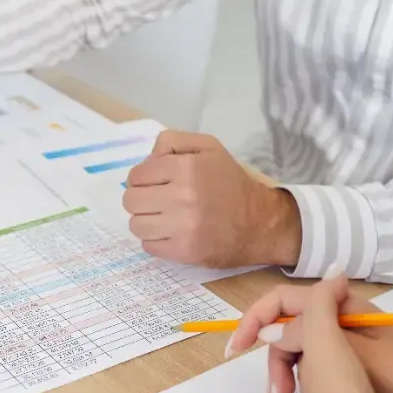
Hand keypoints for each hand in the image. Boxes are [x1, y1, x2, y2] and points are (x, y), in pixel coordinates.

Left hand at [123, 131, 302, 268]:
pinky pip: (148, 246)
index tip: (154, 184)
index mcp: (186, 168)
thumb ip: (173, 141)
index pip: (136, 175)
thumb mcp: (208, 147)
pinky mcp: (184, 251)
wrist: (261, 223)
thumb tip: (146, 159)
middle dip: (141, 200)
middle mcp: (183, 197)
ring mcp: (183, 227)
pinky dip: (156, 240)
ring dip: (146, 221)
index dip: (141, 179)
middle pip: (131, 201)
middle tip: (157, 202)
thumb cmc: (231, 183)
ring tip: (165, 218)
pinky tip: (172, 233)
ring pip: (136, 225)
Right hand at [229, 274, 392, 392]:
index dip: (256, 319)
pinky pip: (311, 364)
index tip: (237, 347)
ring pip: (297, 348)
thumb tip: (291, 305)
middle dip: (272, 354)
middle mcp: (341, 319)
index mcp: (342, 306)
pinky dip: (298, 378)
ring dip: (284, 370)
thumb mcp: (345, 349)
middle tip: (274, 390)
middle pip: (288, 326)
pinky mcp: (350, 367)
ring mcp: (345, 343)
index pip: (284, 300)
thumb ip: (311, 323)